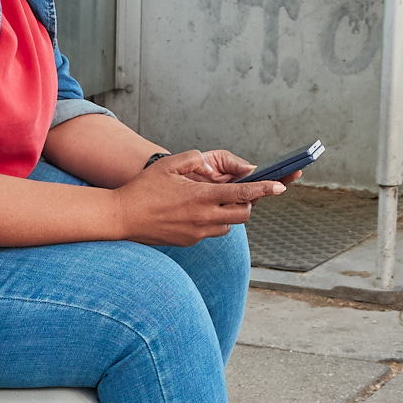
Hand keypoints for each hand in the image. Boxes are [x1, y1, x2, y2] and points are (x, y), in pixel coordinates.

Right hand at [111, 149, 286, 245]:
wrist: (122, 218)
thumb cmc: (143, 188)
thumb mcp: (169, 164)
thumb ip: (195, 160)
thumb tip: (214, 169)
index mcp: (201, 196)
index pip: (243, 194)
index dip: (265, 189)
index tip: (281, 186)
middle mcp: (203, 217)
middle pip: (243, 213)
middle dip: (248, 203)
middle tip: (241, 192)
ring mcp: (197, 232)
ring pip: (229, 225)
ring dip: (229, 213)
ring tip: (213, 201)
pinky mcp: (190, 241)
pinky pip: (212, 232)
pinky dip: (212, 222)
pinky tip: (195, 212)